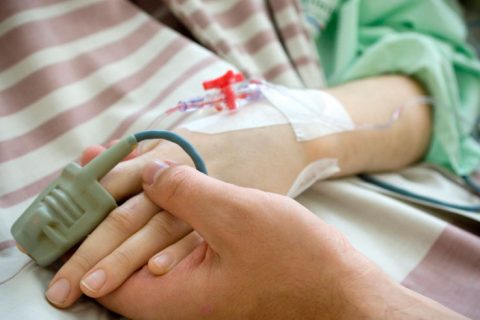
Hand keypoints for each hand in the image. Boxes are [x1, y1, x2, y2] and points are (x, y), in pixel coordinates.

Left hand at [45, 75, 431, 307]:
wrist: (342, 287)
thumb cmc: (297, 261)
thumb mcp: (235, 216)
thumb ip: (183, 193)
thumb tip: (147, 171)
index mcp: (171, 300)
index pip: (101, 272)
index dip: (83, 223)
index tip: (78, 181)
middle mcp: (176, 300)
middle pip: (117, 255)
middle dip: (100, 207)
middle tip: (88, 167)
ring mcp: (194, 286)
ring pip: (144, 243)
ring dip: (129, 202)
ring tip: (113, 165)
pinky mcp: (211, 270)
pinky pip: (171, 239)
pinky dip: (160, 209)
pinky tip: (159, 182)